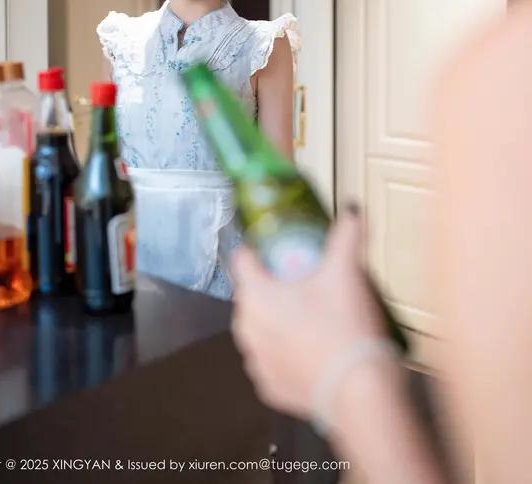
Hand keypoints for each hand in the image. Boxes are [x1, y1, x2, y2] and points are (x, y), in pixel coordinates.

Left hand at [231, 209, 386, 419]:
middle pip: (252, 295)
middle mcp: (246, 329)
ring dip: (278, 321)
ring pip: (260, 329)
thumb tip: (352, 211)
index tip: (276, 246)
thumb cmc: (345, 328)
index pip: (242, 259)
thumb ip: (346, 235)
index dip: (258, 249)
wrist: (359, 391)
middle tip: (303, 281)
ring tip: (310, 316)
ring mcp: (256, 362)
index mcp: (256, 295)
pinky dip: (286, 353)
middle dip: (272, 286)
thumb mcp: (346, 272)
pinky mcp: (270, 388)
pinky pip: (272, 361)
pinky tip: (310, 348)